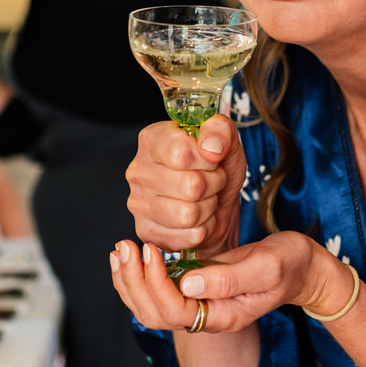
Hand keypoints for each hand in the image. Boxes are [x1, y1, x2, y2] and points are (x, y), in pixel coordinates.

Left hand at [109, 232, 354, 334]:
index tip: (151, 249)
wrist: (303, 267)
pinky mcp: (197, 290)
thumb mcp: (266, 267)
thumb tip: (187, 284)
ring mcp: (201, 305)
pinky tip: (133, 255)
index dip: (155, 282)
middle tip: (124, 246)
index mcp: (223, 315)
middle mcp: (207, 316)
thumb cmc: (290, 264)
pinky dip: (139, 277)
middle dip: (134, 282)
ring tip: (121, 250)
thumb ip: (228, 279)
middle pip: (155, 315)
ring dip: (130, 281)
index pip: (175, 310)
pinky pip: (158, 294)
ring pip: (151, 308)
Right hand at [125, 114, 244, 259]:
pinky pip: (189, 235)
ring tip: (205, 198)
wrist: (218, 204)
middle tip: (212, 181)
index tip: (210, 158)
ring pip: (189, 214)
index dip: (207, 160)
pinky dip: (203, 228)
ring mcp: (138, 203)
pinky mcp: (146, 231)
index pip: (182, 154)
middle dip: (213, 185)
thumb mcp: (227, 142)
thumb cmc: (217, 168)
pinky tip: (198, 217)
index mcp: (152, 140)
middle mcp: (138, 171)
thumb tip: (210, 147)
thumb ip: (221, 131)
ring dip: (208, 207)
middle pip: (190, 186)